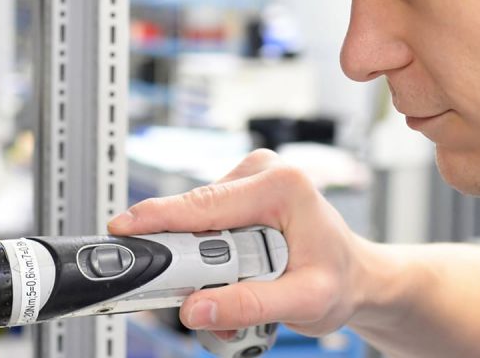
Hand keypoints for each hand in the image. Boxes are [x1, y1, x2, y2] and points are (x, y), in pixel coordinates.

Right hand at [107, 150, 371, 336]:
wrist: (355, 276)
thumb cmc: (339, 279)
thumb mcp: (303, 301)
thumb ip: (249, 306)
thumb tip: (195, 309)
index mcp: (282, 184)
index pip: (205, 204)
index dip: (158, 218)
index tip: (124, 230)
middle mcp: (262, 171)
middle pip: (193, 214)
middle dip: (182, 258)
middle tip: (186, 296)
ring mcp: (248, 178)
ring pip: (194, 222)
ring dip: (195, 262)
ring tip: (222, 294)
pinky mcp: (237, 192)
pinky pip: (201, 224)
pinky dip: (203, 255)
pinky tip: (223, 276)